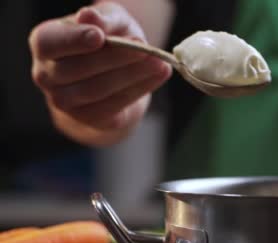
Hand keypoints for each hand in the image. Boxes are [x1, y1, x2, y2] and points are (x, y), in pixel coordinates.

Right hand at [29, 2, 171, 141]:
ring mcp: (64, 101)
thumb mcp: (110, 21)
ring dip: (132, 76)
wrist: (116, 71)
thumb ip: (103, 19)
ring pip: (98, 90)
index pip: (49, 43)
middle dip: (115, 59)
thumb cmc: (109, 37)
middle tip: (145, 49)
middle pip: (78, 69)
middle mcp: (47, 75)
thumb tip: (89, 16)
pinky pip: (113, 106)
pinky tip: (159, 76)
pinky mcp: (88, 118)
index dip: (74, 41)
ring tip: (160, 63)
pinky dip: (139, 90)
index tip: (100, 37)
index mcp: (45, 43)